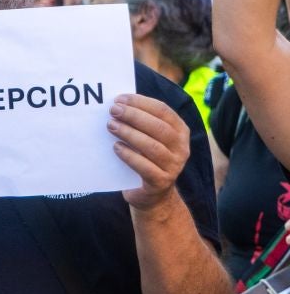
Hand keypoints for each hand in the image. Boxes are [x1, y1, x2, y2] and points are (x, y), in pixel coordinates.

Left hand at [111, 93, 190, 210]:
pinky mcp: (161, 182)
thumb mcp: (148, 138)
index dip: (141, 102)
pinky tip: (116, 147)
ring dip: (129, 133)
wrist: (151, 194)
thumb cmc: (146, 159)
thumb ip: (139, 122)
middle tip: (113, 110)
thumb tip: (117, 103)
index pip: (163, 111)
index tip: (119, 98)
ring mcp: (174, 166)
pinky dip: (129, 155)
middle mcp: (181, 148)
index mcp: (180, 131)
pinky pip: (145, 167)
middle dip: (134, 116)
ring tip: (111, 126)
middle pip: (159, 127)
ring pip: (152, 146)